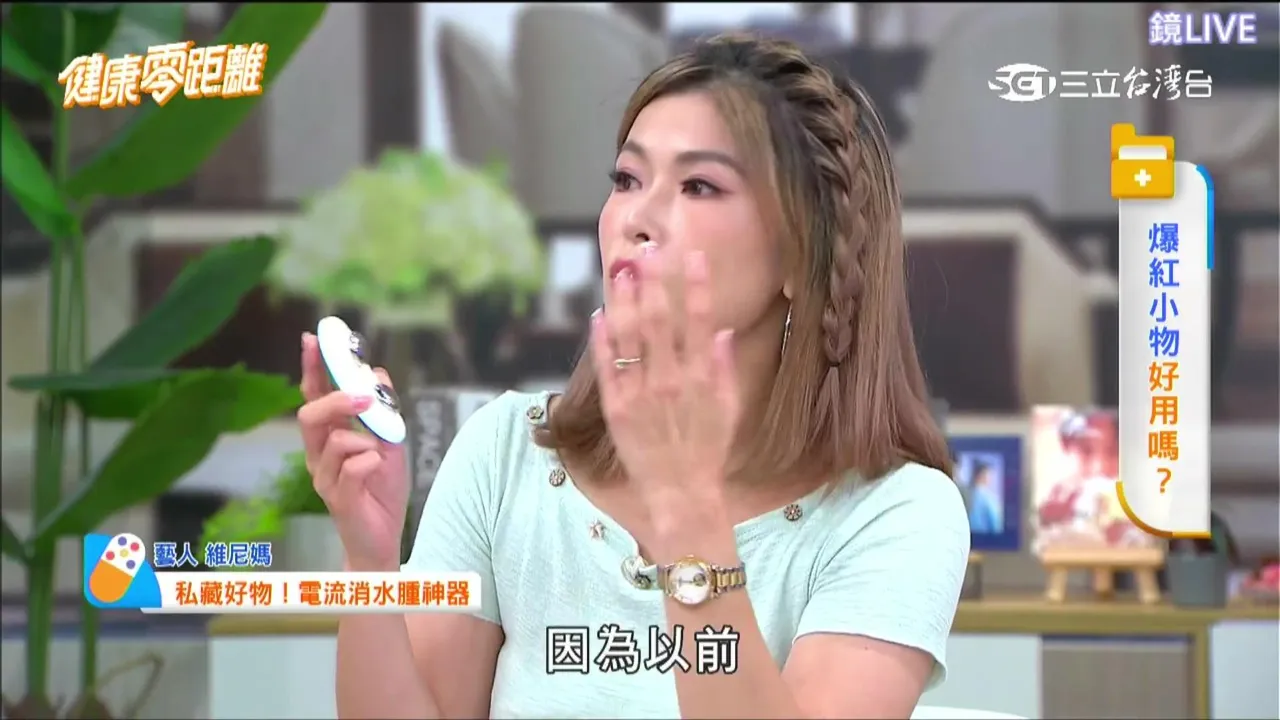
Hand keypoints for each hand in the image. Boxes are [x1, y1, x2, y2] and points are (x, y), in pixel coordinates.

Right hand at [297, 333, 408, 571]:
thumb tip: (378, 373)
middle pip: (310, 415)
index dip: (312, 368)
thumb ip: (382, 411)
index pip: (315, 396)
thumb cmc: (380, 490)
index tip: (312, 339)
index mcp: (329, 437)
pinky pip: (353, 469)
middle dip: (336, 400)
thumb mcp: (390, 443)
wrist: (382, 539)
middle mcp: (318, 455)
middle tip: (365, 397)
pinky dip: (372, 463)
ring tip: (379, 453)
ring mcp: (324, 478)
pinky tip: (378, 470)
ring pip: (334, 442)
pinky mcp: (337, 499)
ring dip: (364, 440)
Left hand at [591, 247, 739, 524]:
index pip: (699, 319)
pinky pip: (606, 366)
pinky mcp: (617, 407)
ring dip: (625, 300)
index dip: (695, 284)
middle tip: (648, 252)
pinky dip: (602, 339)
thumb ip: (723, 369)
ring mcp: (641, 392)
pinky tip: (599, 314)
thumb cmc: (707, 450)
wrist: (681, 492)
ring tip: (622, 271)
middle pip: (659, 319)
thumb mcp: (729, 409)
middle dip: (653, 282)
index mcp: (701, 376)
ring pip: (629, 335)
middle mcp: (671, 379)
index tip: (691, 255)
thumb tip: (721, 332)